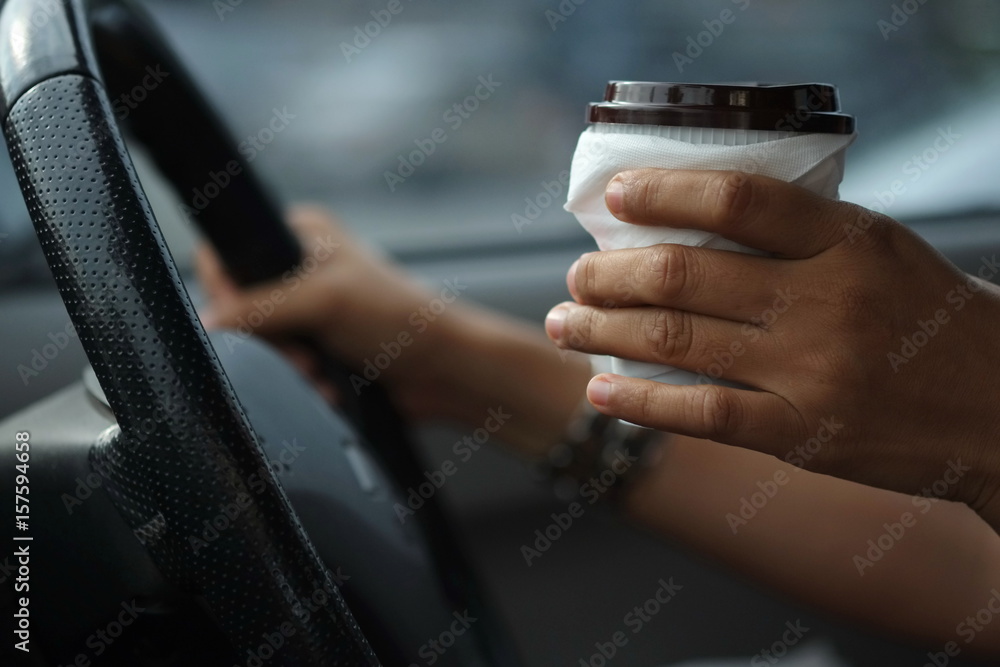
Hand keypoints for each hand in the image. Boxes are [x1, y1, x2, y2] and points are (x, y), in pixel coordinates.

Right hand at [197, 205, 592, 455]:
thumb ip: (260, 308)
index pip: (226, 256)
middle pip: (239, 311)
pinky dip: (302, 385)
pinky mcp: (319, 352)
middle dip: (267, 343)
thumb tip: (207, 325)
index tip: (244, 322)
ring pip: (260, 348)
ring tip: (319, 374)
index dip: (226, 293)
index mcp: (301, 235)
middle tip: (300, 355)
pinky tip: (329, 388)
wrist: (445, 370)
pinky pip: (284, 372)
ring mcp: (309, 314)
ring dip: (287, 370)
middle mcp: (300, 271)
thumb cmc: (401, 317)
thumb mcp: (324, 300)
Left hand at [545, 169, 999, 517]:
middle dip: (611, 275)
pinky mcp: (803, 433)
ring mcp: (811, 372)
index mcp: (849, 241)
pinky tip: (601, 390)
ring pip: (679, 343)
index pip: (739, 203)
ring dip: (606, 331)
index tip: (616, 197)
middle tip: (575, 275)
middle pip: (686, 277)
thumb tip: (690, 222)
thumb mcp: (881, 250)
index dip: (666, 194)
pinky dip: (642, 402)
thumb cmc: (927, 319)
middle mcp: (825, 302)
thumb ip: (801, 234)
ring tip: (565, 323)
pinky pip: (702, 413)